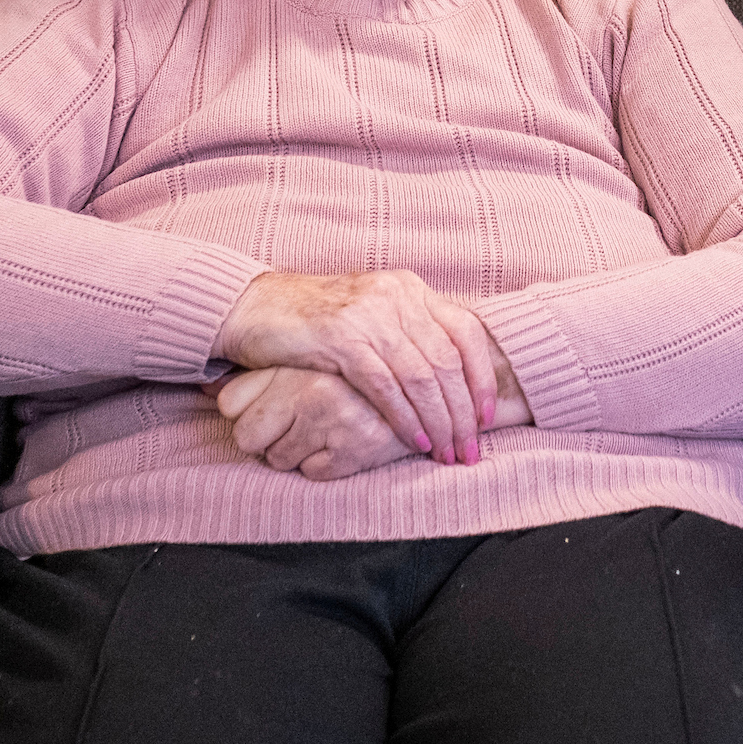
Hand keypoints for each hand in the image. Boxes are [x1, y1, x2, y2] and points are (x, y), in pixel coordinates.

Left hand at [210, 366, 417, 479]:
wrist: (421, 383)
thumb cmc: (349, 373)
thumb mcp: (300, 360)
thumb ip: (253, 375)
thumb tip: (202, 387)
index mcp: (294, 362)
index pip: (229, 404)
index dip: (246, 410)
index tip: (266, 405)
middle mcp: (312, 390)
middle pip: (246, 437)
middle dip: (267, 437)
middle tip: (297, 422)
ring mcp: (334, 422)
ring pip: (277, 460)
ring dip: (296, 451)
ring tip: (324, 429)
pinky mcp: (354, 452)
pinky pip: (311, 474)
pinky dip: (324, 465)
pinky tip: (341, 444)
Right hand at [213, 270, 500, 464]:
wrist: (254, 307)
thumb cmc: (316, 322)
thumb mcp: (372, 318)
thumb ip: (410, 336)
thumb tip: (453, 380)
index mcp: (410, 289)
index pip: (466, 333)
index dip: (482, 378)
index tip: (488, 417)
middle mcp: (396, 297)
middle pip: (448, 361)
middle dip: (464, 413)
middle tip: (469, 451)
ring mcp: (369, 315)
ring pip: (422, 376)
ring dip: (439, 422)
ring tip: (447, 454)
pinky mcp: (340, 338)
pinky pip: (385, 385)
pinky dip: (404, 418)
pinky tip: (415, 442)